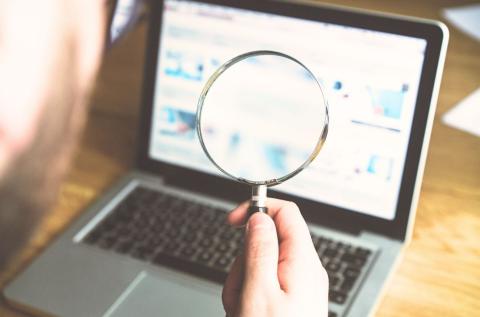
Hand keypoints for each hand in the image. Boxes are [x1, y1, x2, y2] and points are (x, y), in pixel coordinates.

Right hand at [223, 199, 328, 316]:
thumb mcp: (259, 292)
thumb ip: (259, 250)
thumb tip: (259, 218)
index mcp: (303, 261)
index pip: (286, 212)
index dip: (258, 209)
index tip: (234, 220)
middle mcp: (307, 270)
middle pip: (268, 241)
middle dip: (244, 259)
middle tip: (239, 286)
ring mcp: (301, 286)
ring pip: (262, 264)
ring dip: (244, 282)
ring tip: (243, 307)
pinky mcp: (294, 299)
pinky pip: (266, 284)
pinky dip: (250, 295)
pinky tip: (248, 312)